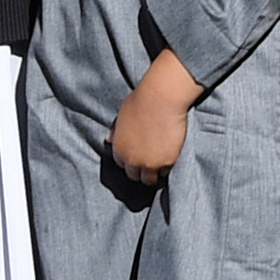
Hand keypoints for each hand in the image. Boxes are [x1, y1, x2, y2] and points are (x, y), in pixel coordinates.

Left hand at [109, 49, 201, 185]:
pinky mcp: (166, 162)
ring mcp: (149, 164)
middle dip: (141, 169)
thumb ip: (116, 131)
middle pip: (134, 175)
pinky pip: (165, 172)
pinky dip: (167, 166)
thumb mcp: (122, 115)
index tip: (138, 155)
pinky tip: (170, 156)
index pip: (122, 163)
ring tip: (160, 163)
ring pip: (150, 180)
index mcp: (118, 148)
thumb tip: (109, 139)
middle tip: (150, 161)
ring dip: (154, 173)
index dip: (130, 159)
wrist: (161, 99)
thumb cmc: (141, 101)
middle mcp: (131, 160)